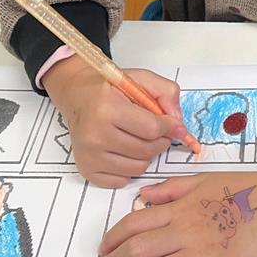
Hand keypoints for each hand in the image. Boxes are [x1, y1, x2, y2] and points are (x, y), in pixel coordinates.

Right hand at [42, 56, 184, 187]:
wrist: (78, 96)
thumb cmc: (109, 88)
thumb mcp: (140, 77)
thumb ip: (166, 92)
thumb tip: (178, 122)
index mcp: (106, 109)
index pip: (152, 128)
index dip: (169, 127)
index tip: (172, 124)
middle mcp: (94, 135)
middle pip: (147, 150)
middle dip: (160, 140)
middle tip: (156, 130)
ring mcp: (89, 155)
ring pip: (138, 167)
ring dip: (147, 155)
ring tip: (140, 138)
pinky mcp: (87, 170)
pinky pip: (123, 179)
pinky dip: (130, 168)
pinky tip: (125, 150)